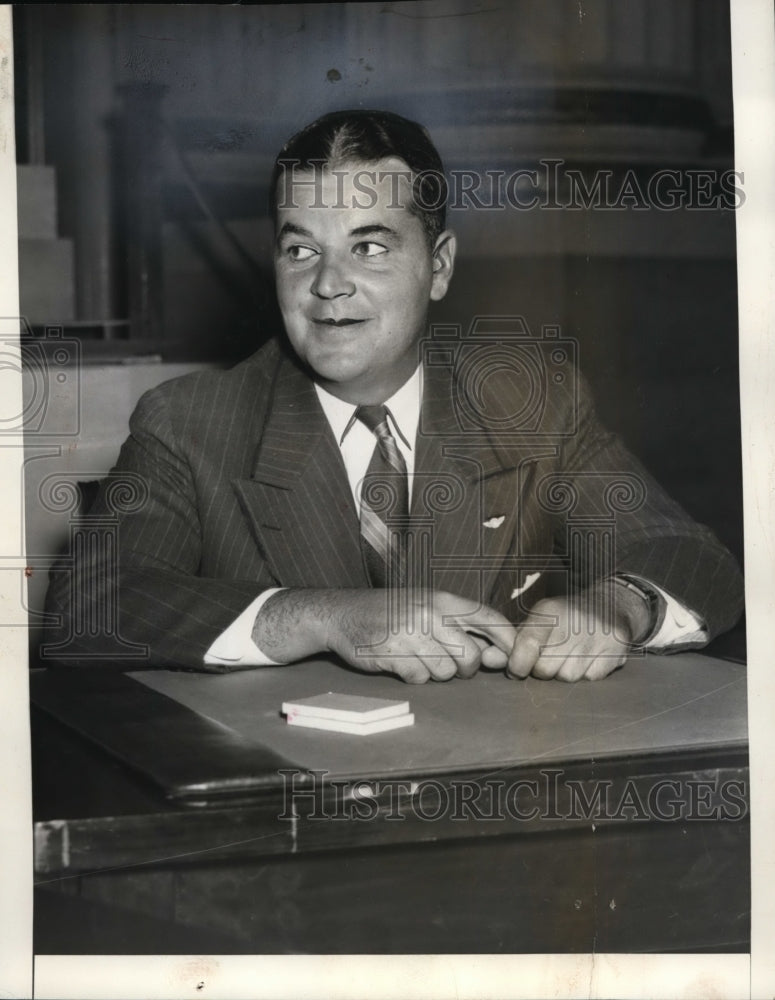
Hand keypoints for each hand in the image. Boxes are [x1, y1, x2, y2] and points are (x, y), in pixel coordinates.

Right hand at [253, 588, 516, 683]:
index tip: (513, 657)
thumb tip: (498, 654)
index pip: (488, 618)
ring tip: (419, 658)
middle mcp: (429, 614)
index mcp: (442, 599)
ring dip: (437, 672)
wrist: (342, 613)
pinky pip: (420, 678)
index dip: (507, 640)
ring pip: (446, 671)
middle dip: (465, 668)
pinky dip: (414, 676)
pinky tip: (401, 662)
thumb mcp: (426, 606)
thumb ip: (460, 627)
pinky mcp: (392, 655)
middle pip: (470, 655)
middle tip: (451, 663)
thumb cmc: (392, 611)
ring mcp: (410, 635)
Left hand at [506, 579, 651, 681]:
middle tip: (549, 656)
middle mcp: (574, 622)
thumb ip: (512, 643)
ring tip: (569, 655)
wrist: (610, 604)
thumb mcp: (538, 620)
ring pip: (567, 677)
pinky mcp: (615, 651)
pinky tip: (587, 657)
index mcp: (550, 611)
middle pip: (545, 669)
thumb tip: (488, 659)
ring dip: (564, 672)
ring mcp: (597, 637)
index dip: (518, 665)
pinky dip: (585, 673)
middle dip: (542, 669)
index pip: (527, 645)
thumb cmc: (564, 617)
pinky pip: (589, 679)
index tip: (517, 669)